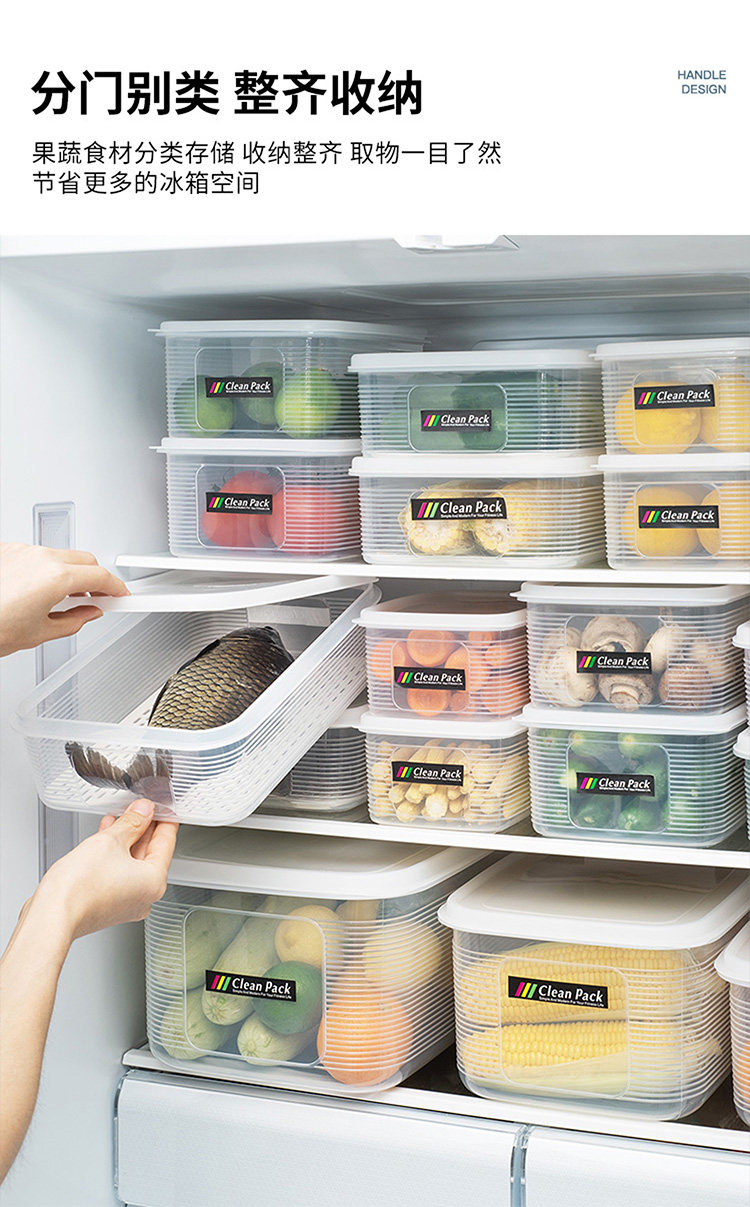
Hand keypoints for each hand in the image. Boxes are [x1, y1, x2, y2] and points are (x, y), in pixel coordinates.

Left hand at [0, 543, 129, 656]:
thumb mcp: (39, 634)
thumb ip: (73, 622)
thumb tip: (88, 615)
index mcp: (55, 578)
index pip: (101, 576)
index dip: (117, 588)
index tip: (121, 596)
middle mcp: (40, 557)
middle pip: (85, 559)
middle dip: (96, 577)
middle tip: (98, 597)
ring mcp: (22, 551)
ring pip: (61, 555)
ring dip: (70, 572)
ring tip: (65, 598)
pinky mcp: (6, 551)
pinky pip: (37, 555)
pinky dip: (46, 569)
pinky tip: (38, 590)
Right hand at [33, 800, 177, 942]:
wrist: (52, 915)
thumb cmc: (79, 887)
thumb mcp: (110, 841)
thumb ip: (131, 823)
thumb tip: (143, 812)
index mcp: (154, 882)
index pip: (167, 843)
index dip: (164, 820)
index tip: (163, 808)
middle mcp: (145, 896)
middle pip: (150, 853)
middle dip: (143, 828)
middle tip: (140, 808)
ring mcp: (126, 903)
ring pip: (132, 862)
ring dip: (126, 838)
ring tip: (120, 817)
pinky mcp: (109, 904)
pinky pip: (119, 873)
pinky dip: (114, 854)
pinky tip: (106, 836)